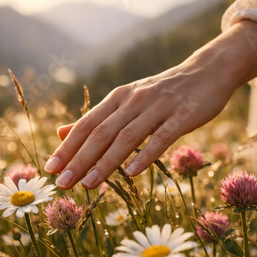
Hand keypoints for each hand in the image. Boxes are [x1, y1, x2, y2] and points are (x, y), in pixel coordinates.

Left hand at [44, 21, 256, 189]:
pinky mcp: (182, 115)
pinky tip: (132, 174)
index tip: (50, 169)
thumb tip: (61, 133)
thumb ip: (97, 118)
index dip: (67, 147)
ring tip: (89, 184)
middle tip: (62, 183)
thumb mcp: (127, 101)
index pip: (86, 124)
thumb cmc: (164, 93)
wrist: (207, 72)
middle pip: (101, 132)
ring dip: (106, 162)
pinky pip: (161, 137)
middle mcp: (134, 101)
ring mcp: (158, 108)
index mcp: (118, 98)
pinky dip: (145, 156)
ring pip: (127, 137)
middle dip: (79, 159)